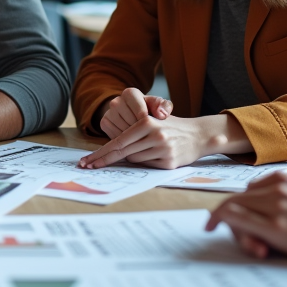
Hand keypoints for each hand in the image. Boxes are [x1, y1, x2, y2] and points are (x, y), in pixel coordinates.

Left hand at [78, 113, 209, 168]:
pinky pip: (147, 165)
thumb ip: (132, 132)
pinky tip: (154, 155)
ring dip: (132, 157)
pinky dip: (145, 161)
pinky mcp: (169, 163)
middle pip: (122, 152)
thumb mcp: (151, 120)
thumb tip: (110, 148)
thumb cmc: (170, 127)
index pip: (118, 141)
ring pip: (134, 159)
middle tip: (87, 166)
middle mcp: (155, 135)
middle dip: (103, 160)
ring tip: (144, 148)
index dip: (100, 153)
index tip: (87, 161)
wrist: (199, 135)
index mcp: (147, 122)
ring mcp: (163, 150)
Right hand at [97, 87, 171, 138]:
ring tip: (141, 137)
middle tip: (149, 136)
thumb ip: (164, 107)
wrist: (134, 115)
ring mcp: (108, 112)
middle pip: (131, 123)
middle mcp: (116, 101)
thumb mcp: (160, 106)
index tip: (154, 129)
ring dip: (133, 138)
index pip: (141, 112)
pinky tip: (132, 139)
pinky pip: (116, 137)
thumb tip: (161, 114)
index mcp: (130, 93)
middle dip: (142, 132)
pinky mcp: (104, 123)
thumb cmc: (150, 110)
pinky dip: (125, 141)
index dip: (149, 124)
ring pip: (123, 132)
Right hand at [205, 173, 286, 260]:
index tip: (210, 227)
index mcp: (274, 226)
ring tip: (255, 221)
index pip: (229, 213)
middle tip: (241, 233)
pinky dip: (255, 193)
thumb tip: (233, 225)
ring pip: (245, 192)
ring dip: (242, 206)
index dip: (215, 220)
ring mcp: (281, 186)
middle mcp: (275, 202)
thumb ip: (256, 236)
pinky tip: (263, 203)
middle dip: (231, 218)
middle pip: (234, 202)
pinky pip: (259, 183)